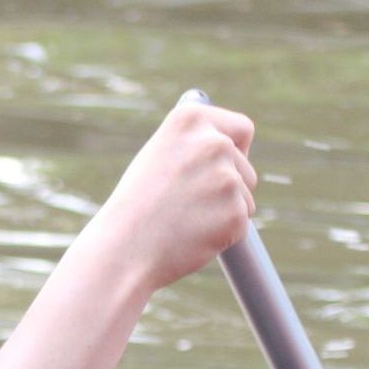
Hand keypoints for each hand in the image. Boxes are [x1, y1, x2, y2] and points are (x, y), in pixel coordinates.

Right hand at [93, 100, 257, 294]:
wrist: (123, 249)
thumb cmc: (136, 205)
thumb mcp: (157, 157)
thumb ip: (194, 146)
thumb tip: (228, 147)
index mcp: (190, 120)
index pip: (241, 128)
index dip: (234, 149)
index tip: (218, 166)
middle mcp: (213, 142)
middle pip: (246, 167)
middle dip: (227, 186)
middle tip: (187, 203)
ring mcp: (227, 178)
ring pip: (245, 196)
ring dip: (224, 209)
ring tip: (183, 218)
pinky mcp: (236, 212)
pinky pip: (240, 223)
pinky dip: (221, 233)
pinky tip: (190, 234)